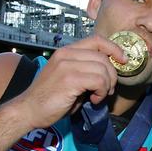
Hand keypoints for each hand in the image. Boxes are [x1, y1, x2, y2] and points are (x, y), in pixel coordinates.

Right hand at [11, 34, 126, 128]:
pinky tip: (93, 99)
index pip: (97, 40)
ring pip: (103, 69)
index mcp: (66, 51)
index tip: (123, 60)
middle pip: (104, 57)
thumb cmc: (50, 97)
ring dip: (107, 86)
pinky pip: (99, 81)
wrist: (28, 110)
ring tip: (98, 96)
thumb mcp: (69, 77)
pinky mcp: (69, 79)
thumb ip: (86, 69)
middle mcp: (66, 54)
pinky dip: (101, 92)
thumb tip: (110, 71)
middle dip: (112, 75)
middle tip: (107, 90)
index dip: (114, 48)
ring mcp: (67, 65)